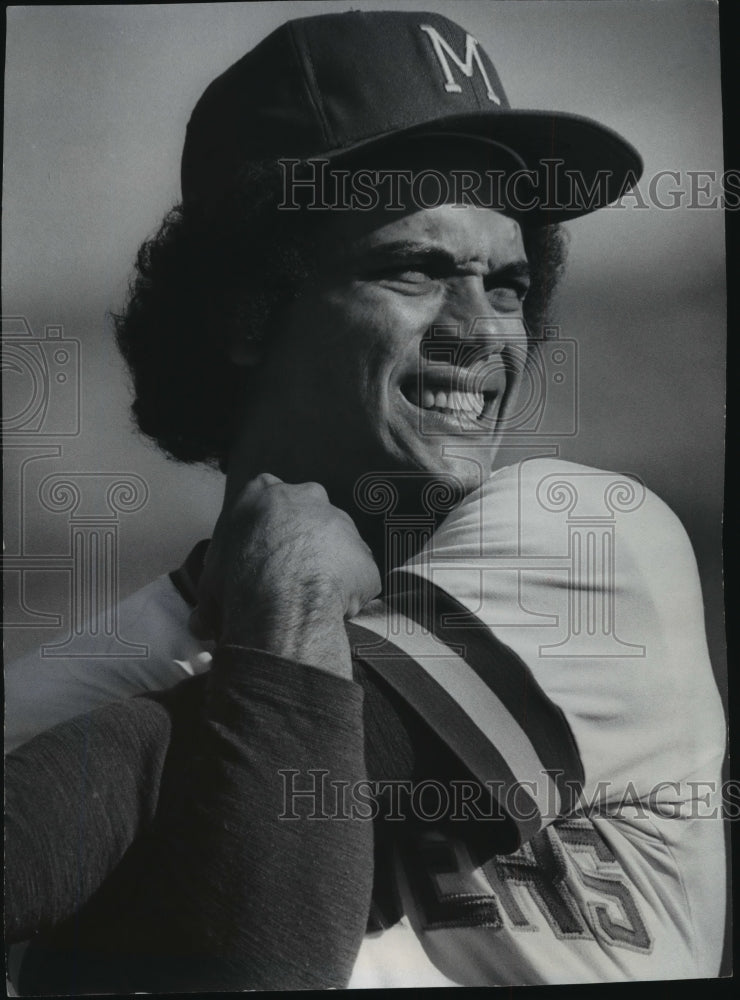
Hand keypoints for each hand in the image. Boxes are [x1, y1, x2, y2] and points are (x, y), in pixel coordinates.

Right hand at [194, 473, 380, 675]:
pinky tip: (331, 614)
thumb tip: (203, 623)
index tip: (261, 556)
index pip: (266, 501)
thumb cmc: (237, 583)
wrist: (281, 601)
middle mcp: (307, 496)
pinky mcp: (365, 557)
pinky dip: (349, 595)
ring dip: (328, 569)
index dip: (265, 532)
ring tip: (309, 602)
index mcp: (262, 492)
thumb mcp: (212, 577)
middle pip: (308, 516)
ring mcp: (342, 523)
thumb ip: (217, 587)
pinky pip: (358, 577)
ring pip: (337, 546)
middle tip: (287, 578)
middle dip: (302, 543)